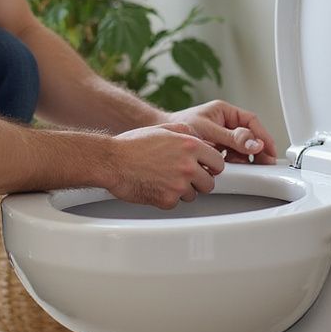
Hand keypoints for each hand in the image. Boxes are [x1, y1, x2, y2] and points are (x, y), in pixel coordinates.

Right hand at [109, 123, 224, 208]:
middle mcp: (188, 166)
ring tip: (166, 179)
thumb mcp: (164, 128)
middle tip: (187, 176)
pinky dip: (168, 197)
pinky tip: (157, 186)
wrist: (112, 162)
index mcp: (190, 146)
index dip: (211, 165)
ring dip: (184, 190)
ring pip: (194, 195)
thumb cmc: (133, 145)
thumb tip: (202, 140)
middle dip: (200, 181)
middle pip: (210, 183)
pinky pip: (177, 203)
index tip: (206, 167)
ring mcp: (179, 185)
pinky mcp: (168, 200)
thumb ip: (187, 132)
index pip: (218, 162)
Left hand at [158, 100, 277, 163]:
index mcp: (225, 112)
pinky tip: (231, 168)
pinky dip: (234, 163)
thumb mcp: (209, 131)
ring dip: (245, 158)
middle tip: (264, 163)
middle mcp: (226, 123)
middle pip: (250, 137)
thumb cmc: (179, 127)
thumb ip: (232, 138)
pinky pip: (232, 156)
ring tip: (243, 166)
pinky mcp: (217, 149)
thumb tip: (255, 143)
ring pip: (242, 148)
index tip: (270, 150)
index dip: (263, 136)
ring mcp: (222, 136)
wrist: (162, 140)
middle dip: (257, 150)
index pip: (251, 122)